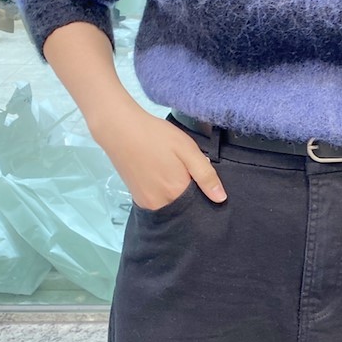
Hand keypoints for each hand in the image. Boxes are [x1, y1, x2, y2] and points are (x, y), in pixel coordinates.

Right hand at [90, 101, 226, 211]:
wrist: (119, 130)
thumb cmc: (156, 136)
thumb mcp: (187, 149)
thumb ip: (205, 174)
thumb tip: (221, 199)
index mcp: (176, 193)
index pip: (200, 208)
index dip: (207, 200)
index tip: (209, 188)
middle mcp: (161, 205)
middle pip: (185, 211)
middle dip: (193, 201)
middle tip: (193, 179)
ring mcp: (147, 204)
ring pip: (172, 209)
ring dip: (179, 199)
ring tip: (180, 179)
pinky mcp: (137, 199)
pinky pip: (159, 206)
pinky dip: (167, 198)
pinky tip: (167, 181)